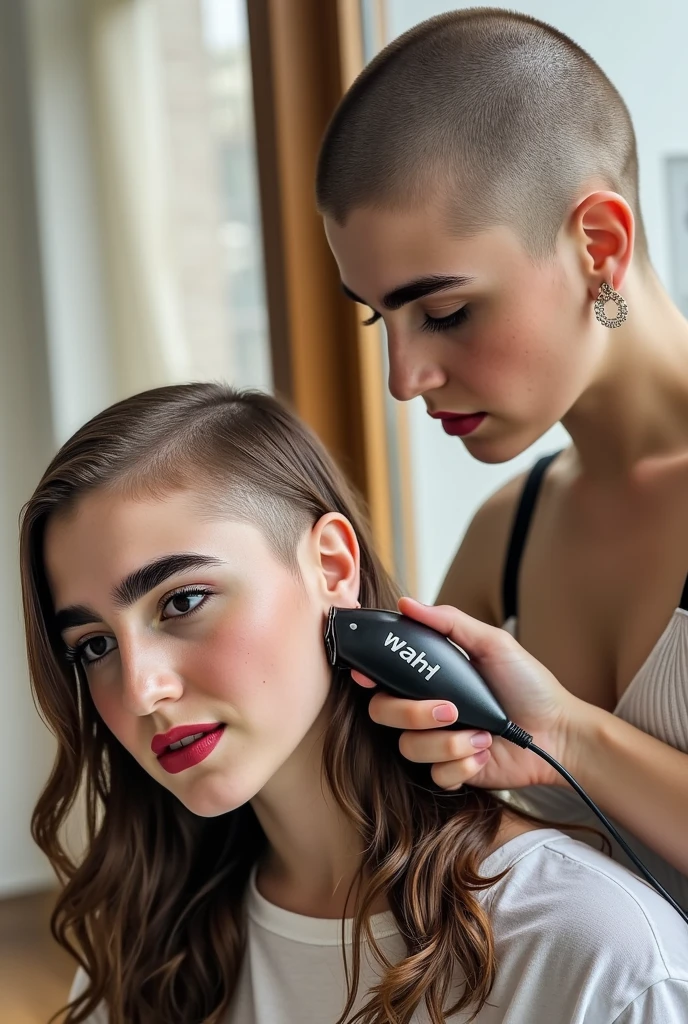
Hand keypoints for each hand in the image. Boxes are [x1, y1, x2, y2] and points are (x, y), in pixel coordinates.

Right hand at [352, 596, 582, 790]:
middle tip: (449, 709)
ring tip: (481, 734)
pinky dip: (462, 765)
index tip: (367, 677)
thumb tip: (406, 603)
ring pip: (409, 747)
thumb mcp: (492, 643)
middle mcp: (428, 709)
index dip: (369, 677)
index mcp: (431, 678)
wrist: (560, 732)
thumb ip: (449, 622)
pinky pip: (435, 774)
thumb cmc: (529, 684)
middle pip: (384, 713)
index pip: (384, 677)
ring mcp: (438, 742)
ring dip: (448, 742)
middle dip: (413, 713)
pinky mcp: (452, 772)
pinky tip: (484, 752)